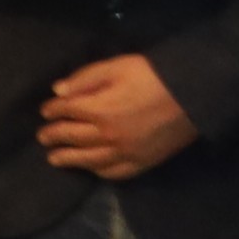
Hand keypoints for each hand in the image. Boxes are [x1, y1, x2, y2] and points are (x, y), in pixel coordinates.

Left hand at [36, 53, 192, 182]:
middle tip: (43, 136)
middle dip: (53, 135)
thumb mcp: (119, 66)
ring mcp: (123, 152)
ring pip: (87, 160)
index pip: (66, 111)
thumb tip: (58, 91)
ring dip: (67, 158)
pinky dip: (97, 171)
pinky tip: (90, 168)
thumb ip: (87, 78)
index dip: (52, 110)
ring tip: (54, 158)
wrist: (196, 94)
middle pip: (72, 137)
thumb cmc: (156, 75)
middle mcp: (106, 136)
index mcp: (99, 109)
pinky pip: (112, 172)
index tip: (46, 110)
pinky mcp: (141, 163)